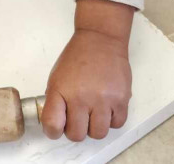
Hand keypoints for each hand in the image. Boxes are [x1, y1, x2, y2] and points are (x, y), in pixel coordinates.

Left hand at [42, 0, 132, 141]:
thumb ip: (56, 101)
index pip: (52, 125)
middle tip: (78, 116)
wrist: (100, 39)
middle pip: (77, 135)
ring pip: (98, 134)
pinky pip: (116, 124)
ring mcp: (103, 99)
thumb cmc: (77, 57)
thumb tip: (57, 123)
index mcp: (60, 89)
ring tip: (94, 110)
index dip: (53, 131)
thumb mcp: (57, 76)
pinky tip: (107, 105)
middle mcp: (81, 96)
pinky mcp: (121, 99)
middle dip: (76, 129)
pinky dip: (111, 119)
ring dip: (95, 125)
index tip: (57, 127)